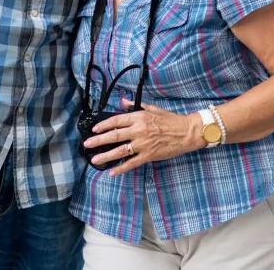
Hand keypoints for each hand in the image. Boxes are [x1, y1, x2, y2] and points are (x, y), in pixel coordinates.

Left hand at [82, 99, 201, 176]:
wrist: (186, 132)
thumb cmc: (169, 120)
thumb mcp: (151, 108)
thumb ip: (135, 106)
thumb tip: (122, 102)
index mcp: (138, 117)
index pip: (116, 121)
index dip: (103, 125)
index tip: (94, 129)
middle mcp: (138, 130)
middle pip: (115, 136)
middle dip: (99, 140)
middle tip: (87, 144)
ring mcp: (143, 144)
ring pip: (121, 151)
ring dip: (106, 156)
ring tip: (94, 160)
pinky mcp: (149, 155)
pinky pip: (132, 162)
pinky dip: (121, 167)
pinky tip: (112, 171)